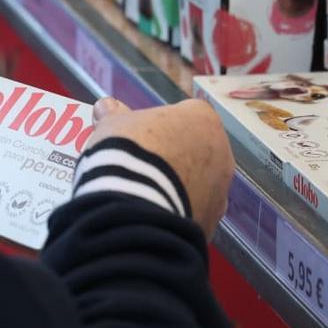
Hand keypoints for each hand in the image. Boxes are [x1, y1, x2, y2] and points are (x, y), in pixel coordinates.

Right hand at [88, 97, 233, 235]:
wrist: (136, 209)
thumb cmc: (129, 154)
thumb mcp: (113, 127)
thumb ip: (114, 115)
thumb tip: (106, 106)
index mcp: (202, 119)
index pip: (185, 114)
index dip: (160, 126)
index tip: (140, 137)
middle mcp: (221, 152)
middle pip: (195, 149)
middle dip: (173, 156)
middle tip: (142, 165)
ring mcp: (220, 190)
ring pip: (197, 183)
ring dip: (177, 186)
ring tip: (144, 194)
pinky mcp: (211, 221)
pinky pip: (193, 211)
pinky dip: (177, 212)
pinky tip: (152, 215)